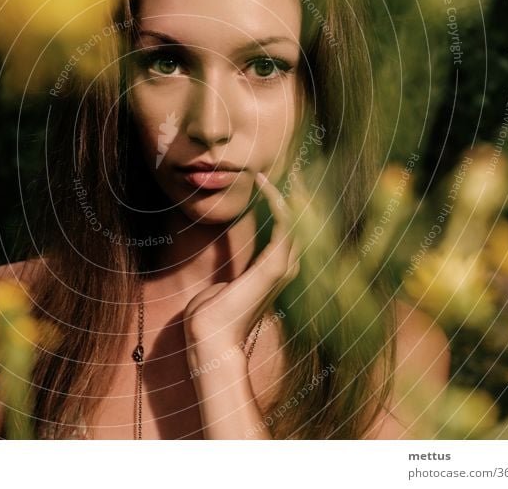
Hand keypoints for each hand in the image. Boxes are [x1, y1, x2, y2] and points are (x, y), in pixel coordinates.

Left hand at [183, 172, 301, 351]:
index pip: (285, 233)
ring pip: (295, 221)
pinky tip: (266, 186)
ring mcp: (282, 269)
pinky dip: (277, 203)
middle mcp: (283, 270)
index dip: (283, 207)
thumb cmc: (210, 316)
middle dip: (295, 196)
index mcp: (271, 274)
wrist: (209, 337)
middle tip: (289, 171)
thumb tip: (224, 279)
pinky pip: (283, 226)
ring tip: (280, 172)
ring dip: (288, 194)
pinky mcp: (274, 268)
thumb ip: (229, 278)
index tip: (271, 184)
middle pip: (298, 224)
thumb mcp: (220, 289)